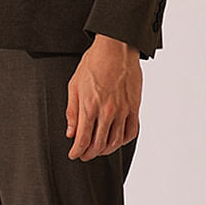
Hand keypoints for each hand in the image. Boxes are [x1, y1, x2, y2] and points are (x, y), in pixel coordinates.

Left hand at [66, 35, 141, 160]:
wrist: (116, 48)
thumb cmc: (94, 63)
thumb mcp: (74, 86)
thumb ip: (72, 112)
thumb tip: (71, 132)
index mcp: (90, 107)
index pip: (83, 139)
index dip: (77, 152)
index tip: (74, 155)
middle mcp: (107, 111)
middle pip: (98, 144)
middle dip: (89, 154)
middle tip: (84, 155)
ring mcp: (123, 110)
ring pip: (116, 141)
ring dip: (106, 150)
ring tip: (98, 150)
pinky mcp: (134, 107)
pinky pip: (131, 131)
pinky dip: (123, 141)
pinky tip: (116, 140)